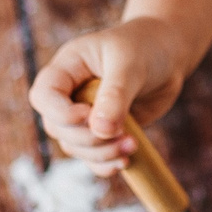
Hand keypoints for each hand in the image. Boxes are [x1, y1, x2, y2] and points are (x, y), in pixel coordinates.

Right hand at [28, 17, 188, 173]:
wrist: (168, 55)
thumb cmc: (145, 48)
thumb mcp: (130, 65)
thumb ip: (115, 95)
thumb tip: (101, 130)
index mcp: (68, 68)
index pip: (43, 96)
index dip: (60, 112)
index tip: (89, 114)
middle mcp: (70, 94)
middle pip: (57, 127)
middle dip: (87, 138)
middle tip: (122, 134)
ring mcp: (85, 115)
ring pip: (75, 146)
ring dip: (100, 154)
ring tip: (132, 146)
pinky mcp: (103, 131)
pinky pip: (92, 157)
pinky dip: (106, 164)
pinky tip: (126, 161)